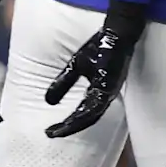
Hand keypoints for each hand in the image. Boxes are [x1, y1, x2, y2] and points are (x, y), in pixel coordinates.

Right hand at [44, 1, 145, 138]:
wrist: (117, 32)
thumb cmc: (100, 48)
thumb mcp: (76, 67)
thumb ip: (64, 83)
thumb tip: (48, 101)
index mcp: (98, 93)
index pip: (83, 114)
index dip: (68, 124)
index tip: (50, 131)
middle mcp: (105, 96)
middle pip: (87, 119)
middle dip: (68, 129)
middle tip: (50, 134)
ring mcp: (109, 91)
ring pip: (91, 116)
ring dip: (74, 125)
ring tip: (56, 131)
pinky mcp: (110, 85)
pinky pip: (97, 105)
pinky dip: (84, 114)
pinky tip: (72, 119)